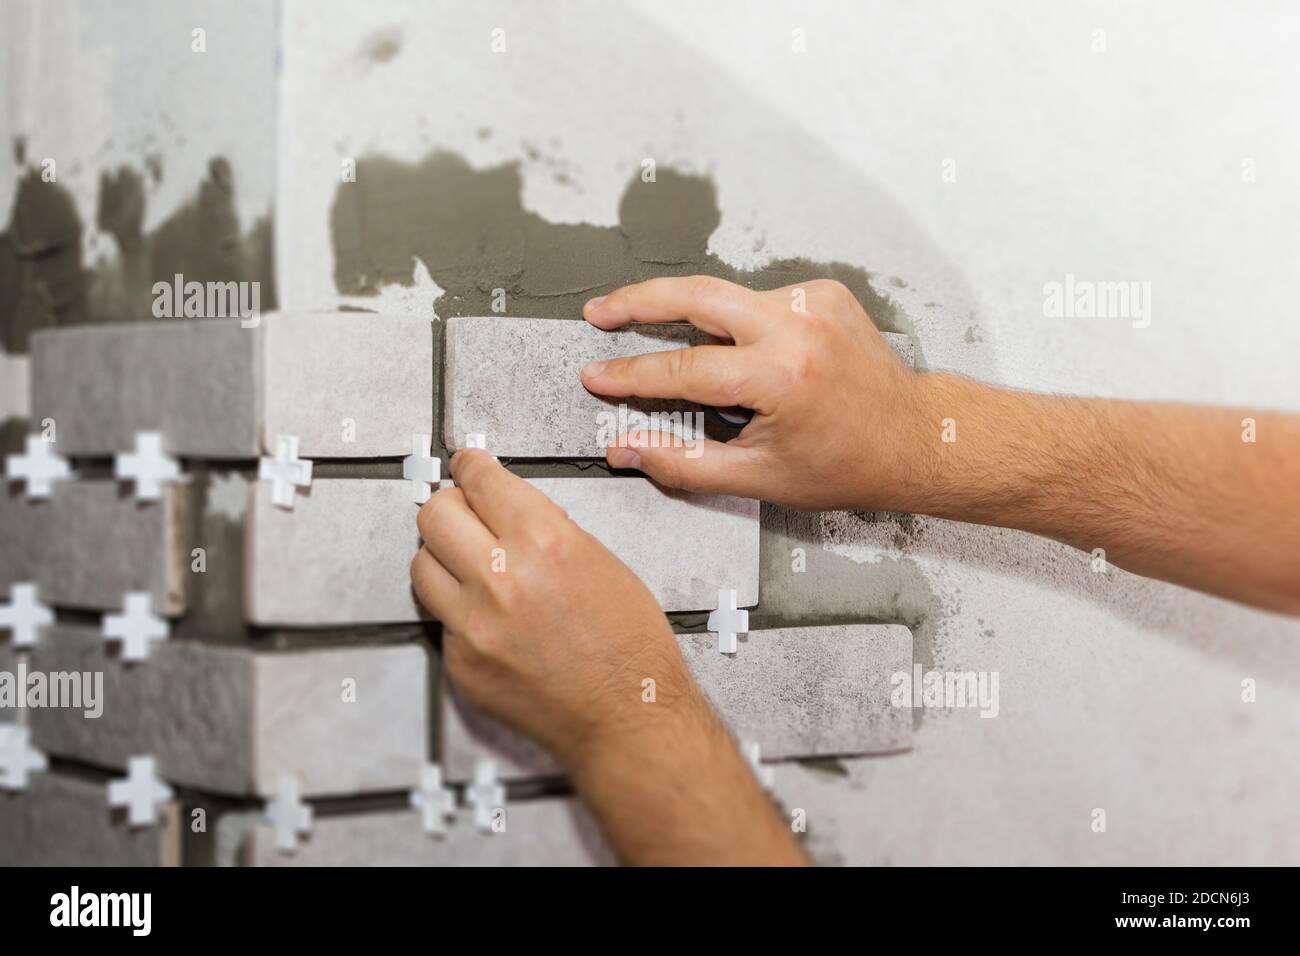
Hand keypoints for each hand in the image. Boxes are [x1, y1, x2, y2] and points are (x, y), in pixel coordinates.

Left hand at [410, 449, 808, 863]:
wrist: (629, 716)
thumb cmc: (630, 643)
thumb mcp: (601, 560)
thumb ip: (547, 529)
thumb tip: (507, 509)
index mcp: (543, 541)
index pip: (479, 480)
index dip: (472, 466)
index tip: (468, 464)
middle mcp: (499, 578)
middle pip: (433, 515)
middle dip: (450, 507)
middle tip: (466, 515)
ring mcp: (472, 625)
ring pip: (421, 566)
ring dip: (445, 559)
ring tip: (473, 569)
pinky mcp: (460, 663)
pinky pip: (441, 619)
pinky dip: (461, 612)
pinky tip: (493, 622)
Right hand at [581, 275, 936, 512]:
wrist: (916, 437)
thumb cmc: (848, 464)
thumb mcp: (760, 478)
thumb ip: (685, 463)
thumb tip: (627, 448)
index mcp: (780, 375)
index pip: (683, 368)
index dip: (632, 374)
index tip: (598, 376)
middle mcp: (797, 326)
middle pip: (695, 294)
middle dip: (638, 300)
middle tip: (599, 312)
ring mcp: (813, 302)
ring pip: (725, 293)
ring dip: (688, 313)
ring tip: (652, 332)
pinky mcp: (823, 293)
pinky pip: (757, 299)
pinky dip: (734, 320)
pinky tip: (735, 349)